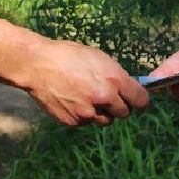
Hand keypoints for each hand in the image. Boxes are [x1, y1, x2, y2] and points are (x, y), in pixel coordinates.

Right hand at [23, 40, 148, 126]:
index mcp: (114, 80)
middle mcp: (103, 98)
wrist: (37, 65)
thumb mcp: (98, 58)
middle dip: (119, 106)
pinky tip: (72, 100)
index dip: (138, 99)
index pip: (141, 101)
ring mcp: (87, 112)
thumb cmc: (68, 56)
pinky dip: (82, 115)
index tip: (134, 98)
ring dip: (101, 113)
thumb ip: (116, 76)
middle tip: (107, 97)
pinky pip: (85, 122)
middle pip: (124, 113)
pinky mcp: (73, 121)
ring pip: (105, 121)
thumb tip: (128, 87)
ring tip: (87, 98)